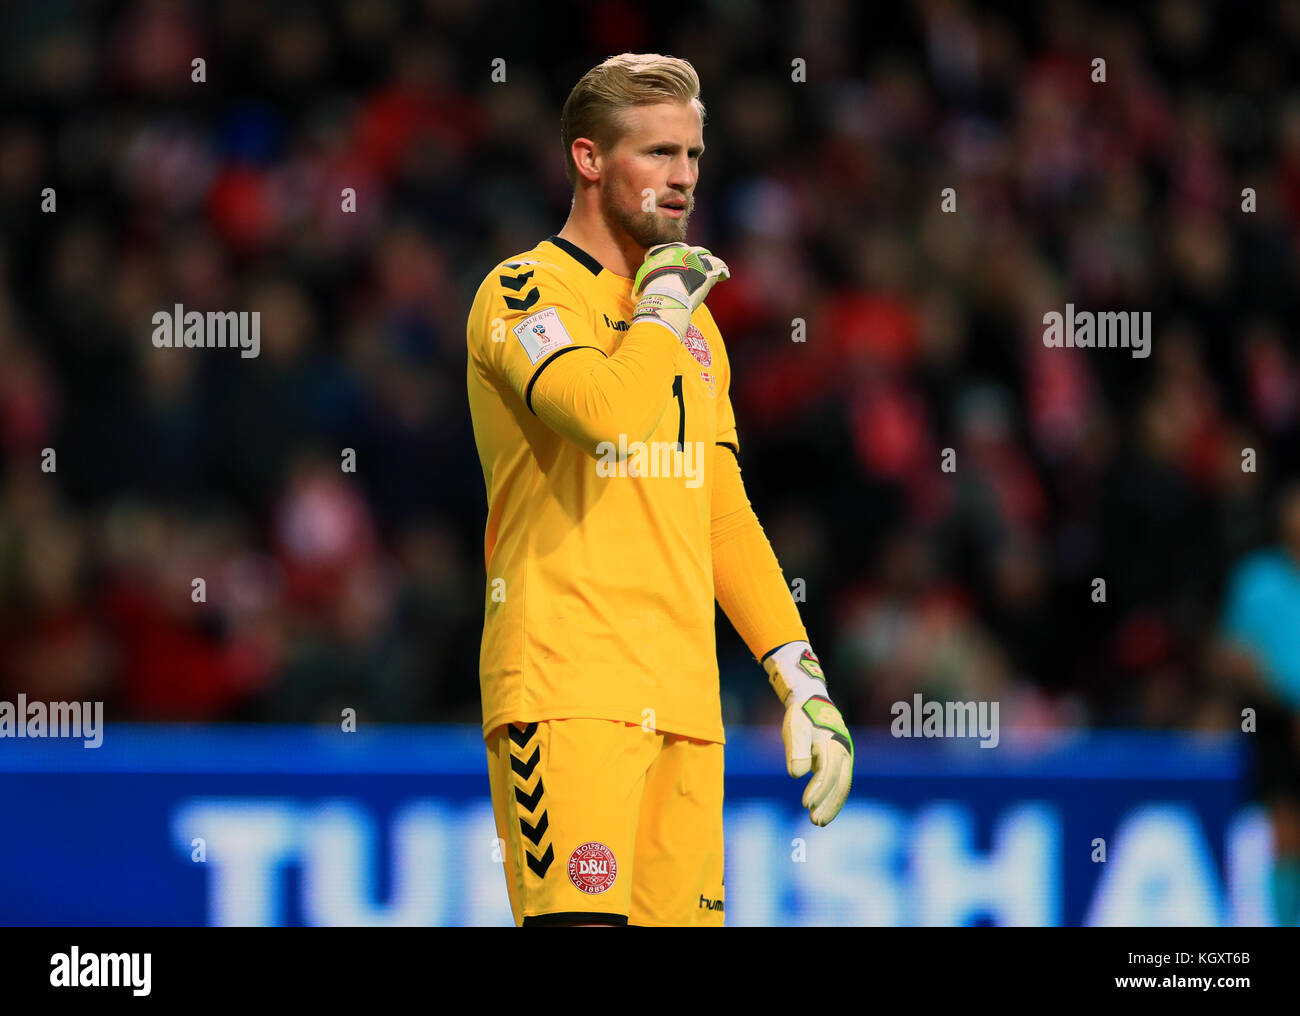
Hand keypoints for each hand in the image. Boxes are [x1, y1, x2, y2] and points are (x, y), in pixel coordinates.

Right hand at [631, 242, 729, 338]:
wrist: (666, 297)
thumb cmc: (651, 293)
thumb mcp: (641, 286)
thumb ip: (642, 284)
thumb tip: (635, 296)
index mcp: (663, 250)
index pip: (671, 249)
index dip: (675, 258)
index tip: (676, 265)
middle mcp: (680, 250)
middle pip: (690, 251)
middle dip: (692, 258)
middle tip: (694, 268)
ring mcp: (696, 258)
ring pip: (705, 256)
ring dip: (706, 263)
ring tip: (709, 270)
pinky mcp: (709, 268)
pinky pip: (719, 265)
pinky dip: (721, 271)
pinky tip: (723, 276)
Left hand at [762, 640, 853, 825]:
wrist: (811, 701)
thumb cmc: (801, 716)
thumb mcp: (795, 728)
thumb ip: (796, 750)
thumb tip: (796, 774)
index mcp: (832, 742)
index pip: (827, 771)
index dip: (818, 789)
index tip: (805, 804)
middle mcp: (843, 750)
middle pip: (839, 782)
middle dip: (828, 803)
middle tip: (815, 821)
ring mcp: (844, 755)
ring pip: (842, 784)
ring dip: (832, 804)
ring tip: (818, 821)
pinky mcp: (841, 760)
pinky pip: (840, 782)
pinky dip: (833, 796)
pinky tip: (823, 809)